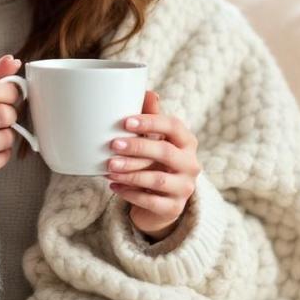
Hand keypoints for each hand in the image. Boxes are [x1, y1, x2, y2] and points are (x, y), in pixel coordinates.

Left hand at [106, 90, 200, 240]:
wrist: (162, 202)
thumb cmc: (155, 163)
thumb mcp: (155, 140)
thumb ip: (152, 118)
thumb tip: (149, 91)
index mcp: (187, 141)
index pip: (173, 126)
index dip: (150, 122)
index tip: (125, 122)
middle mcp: (191, 164)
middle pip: (165, 152)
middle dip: (137, 147)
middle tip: (112, 145)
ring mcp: (185, 187)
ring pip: (156, 179)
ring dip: (130, 172)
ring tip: (108, 169)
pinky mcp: (174, 208)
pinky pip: (150, 201)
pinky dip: (129, 194)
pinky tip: (114, 187)